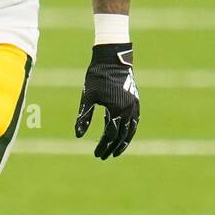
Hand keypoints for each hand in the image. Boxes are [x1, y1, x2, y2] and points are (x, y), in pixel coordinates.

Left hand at [75, 43, 139, 159]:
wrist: (112, 58)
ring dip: (124, 142)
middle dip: (112, 147)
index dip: (103, 146)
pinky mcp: (136, 101)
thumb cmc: (97, 76)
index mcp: (117, 110)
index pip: (110, 135)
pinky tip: (124, 135)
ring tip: (116, 151)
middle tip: (104, 156)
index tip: (96, 154)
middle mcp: (129, 110)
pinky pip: (135, 121)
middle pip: (122, 135)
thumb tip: (78, 135)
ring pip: (131, 130)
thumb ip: (84, 116)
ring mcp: (134, 106)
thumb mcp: (88, 96)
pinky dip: (130, 130)